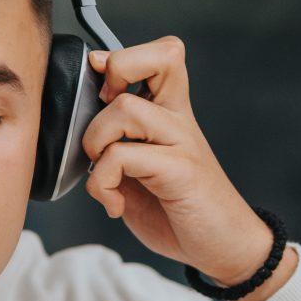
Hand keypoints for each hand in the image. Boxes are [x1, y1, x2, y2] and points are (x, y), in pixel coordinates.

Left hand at [80, 36, 291, 300]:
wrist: (222, 247)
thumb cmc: (178, 208)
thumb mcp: (139, 170)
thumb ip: (117, 143)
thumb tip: (78, 117)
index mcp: (171, 112)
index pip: (161, 53)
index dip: (122, 59)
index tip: (102, 93)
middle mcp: (180, 119)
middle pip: (160, 56)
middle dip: (115, 76)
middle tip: (106, 118)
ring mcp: (182, 142)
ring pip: (125, 108)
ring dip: (96, 142)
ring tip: (104, 174)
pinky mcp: (181, 171)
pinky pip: (122, 157)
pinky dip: (102, 184)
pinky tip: (115, 205)